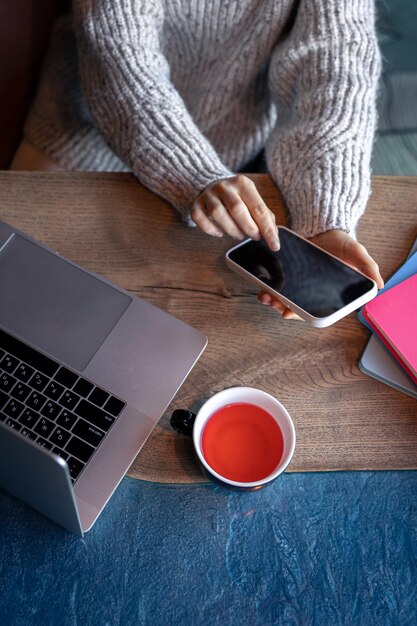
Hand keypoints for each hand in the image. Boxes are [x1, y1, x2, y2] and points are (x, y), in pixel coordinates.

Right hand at [191, 175, 279, 250]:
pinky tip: (220, 233)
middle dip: (249, 228)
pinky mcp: (196, 204)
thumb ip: (264, 216)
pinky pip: (200, 218)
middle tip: (254, 236)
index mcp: (243, 183)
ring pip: (217, 214)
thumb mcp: (252, 200)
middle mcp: (224, 186)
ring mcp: (208, 195)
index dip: (267, 229)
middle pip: (237, 209)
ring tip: (239, 235)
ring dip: (231, 230)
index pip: (258, 208)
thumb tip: (273, 236)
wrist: (212, 184)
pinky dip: (210, 230)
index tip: (274, 245)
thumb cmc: (237, 197)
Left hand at [258, 229, 383, 318]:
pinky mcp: (288, 273)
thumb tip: (379, 285)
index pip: (315, 310)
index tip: (289, 313)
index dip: (302, 314)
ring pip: (285, 297)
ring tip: (265, 296)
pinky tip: (262, 284)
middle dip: (284, 307)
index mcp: (329, 292)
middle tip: (275, 304)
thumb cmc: (342, 241)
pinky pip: (277, 283)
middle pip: (297, 306)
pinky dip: (269, 286)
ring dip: (274, 299)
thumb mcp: (356, 251)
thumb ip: (367, 266)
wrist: (323, 226)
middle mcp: (313, 290)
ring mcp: (299, 282)